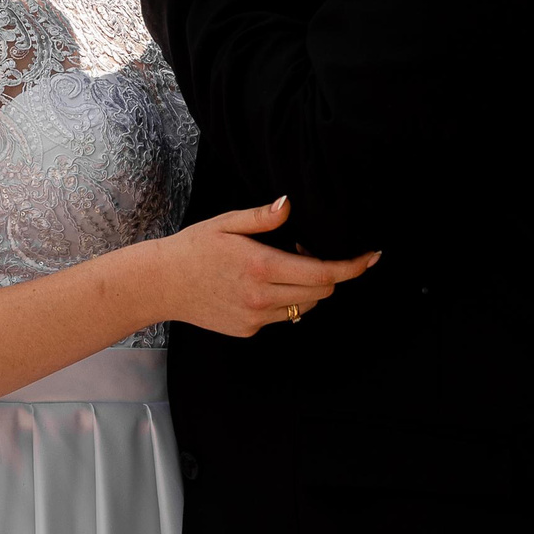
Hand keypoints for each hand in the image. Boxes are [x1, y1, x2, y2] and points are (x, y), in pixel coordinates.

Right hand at [145, 197, 376, 337]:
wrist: (161, 284)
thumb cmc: (195, 247)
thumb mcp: (227, 223)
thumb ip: (263, 217)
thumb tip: (290, 203)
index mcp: (262, 266)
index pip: (323, 273)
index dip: (352, 267)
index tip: (371, 257)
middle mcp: (262, 297)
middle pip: (321, 292)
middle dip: (328, 274)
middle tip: (304, 251)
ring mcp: (255, 317)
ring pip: (304, 307)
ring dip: (307, 289)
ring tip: (281, 267)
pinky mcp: (248, 329)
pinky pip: (282, 317)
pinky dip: (284, 302)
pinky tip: (260, 285)